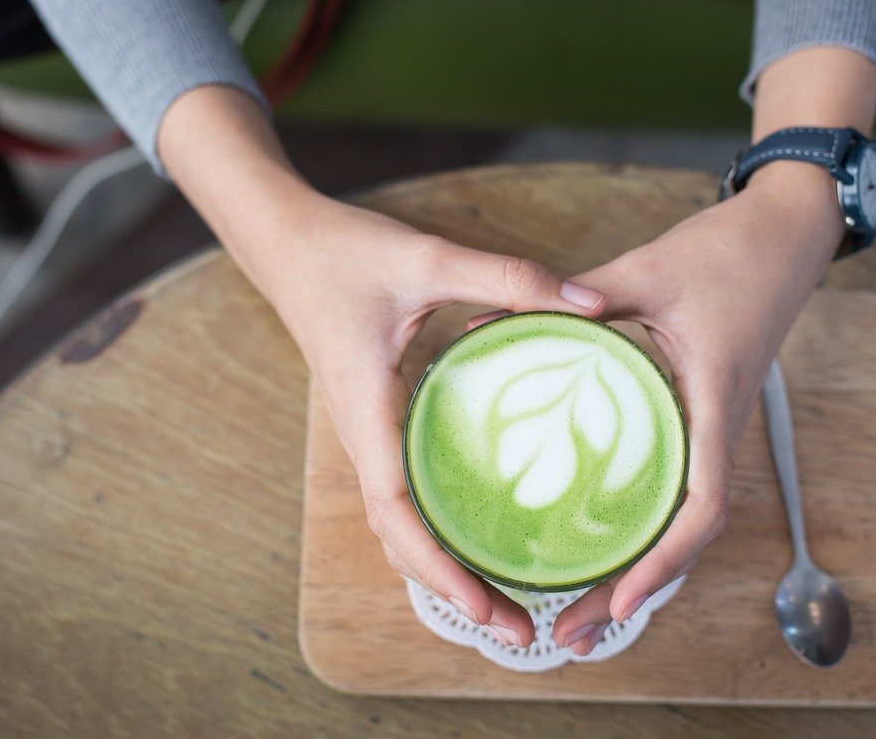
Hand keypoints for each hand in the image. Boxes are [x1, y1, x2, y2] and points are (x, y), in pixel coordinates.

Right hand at [269, 196, 606, 647]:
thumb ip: (506, 278)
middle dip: (453, 591)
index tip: (486, 608)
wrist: (285, 244)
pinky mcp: (378, 422)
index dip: (439, 566)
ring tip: (506, 605)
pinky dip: (435, 532)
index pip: (396, 511)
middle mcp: (364, 436)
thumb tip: (590, 306)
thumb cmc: (344, 253)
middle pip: (400, 538)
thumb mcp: (427, 258)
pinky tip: (477, 536)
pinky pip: (403, 493)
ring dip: (444, 569)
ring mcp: (368, 434)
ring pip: (399, 523)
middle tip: (520, 631)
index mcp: (367, 411)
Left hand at [538, 166, 844, 653]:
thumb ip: (580, 297)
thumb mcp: (647, 270)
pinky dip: (641, 527)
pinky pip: (674, 485)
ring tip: (576, 612)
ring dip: (635, 571)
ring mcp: (711, 426)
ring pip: (678, 520)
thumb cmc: (728, 252)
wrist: (785, 235)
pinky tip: (599, 540)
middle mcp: (717, 427)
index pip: (702, 505)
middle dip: (632, 592)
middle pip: (684, 536)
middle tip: (570, 636)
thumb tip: (496, 320)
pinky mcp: (700, 415)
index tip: (619, 605)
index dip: (663, 561)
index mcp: (712, 400)